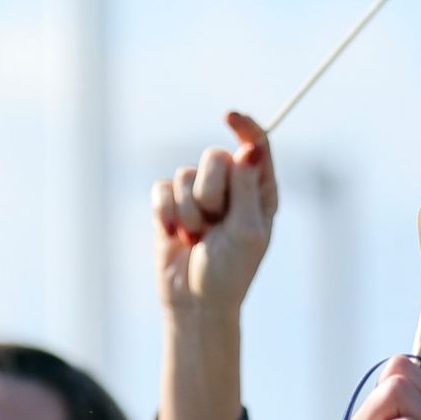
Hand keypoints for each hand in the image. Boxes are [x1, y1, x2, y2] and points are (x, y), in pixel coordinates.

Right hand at [152, 113, 277, 318]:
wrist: (195, 302)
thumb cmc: (229, 272)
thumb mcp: (248, 231)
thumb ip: (246, 189)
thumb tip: (248, 150)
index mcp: (259, 191)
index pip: (256, 146)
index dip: (244, 127)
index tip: (229, 116)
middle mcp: (230, 188)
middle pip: (214, 157)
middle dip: (210, 190)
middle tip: (214, 222)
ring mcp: (198, 196)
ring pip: (184, 174)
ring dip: (187, 211)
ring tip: (196, 237)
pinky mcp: (170, 206)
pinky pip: (161, 188)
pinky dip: (165, 212)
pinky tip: (174, 234)